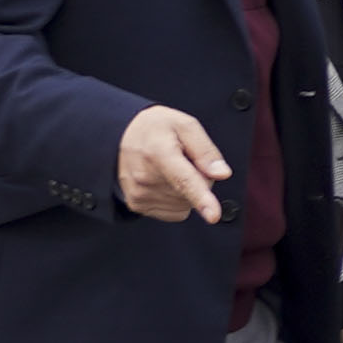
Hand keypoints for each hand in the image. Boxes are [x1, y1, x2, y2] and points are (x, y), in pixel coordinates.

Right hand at [117, 106, 232, 222]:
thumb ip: (205, 150)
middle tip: (186, 159)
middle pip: (193, 193)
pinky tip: (166, 182)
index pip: (184, 180)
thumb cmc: (155, 128)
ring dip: (187, 190)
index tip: (213, 216)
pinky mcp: (137, 205)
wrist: (120, 135)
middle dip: (200, 179)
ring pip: (185, 204)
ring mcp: (139, 194)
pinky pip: (174, 212)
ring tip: (171, 168)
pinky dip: (177, 200)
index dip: (202, 199)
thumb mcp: (185, 126)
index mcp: (160, 153)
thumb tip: (222, 174)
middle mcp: (146, 177)